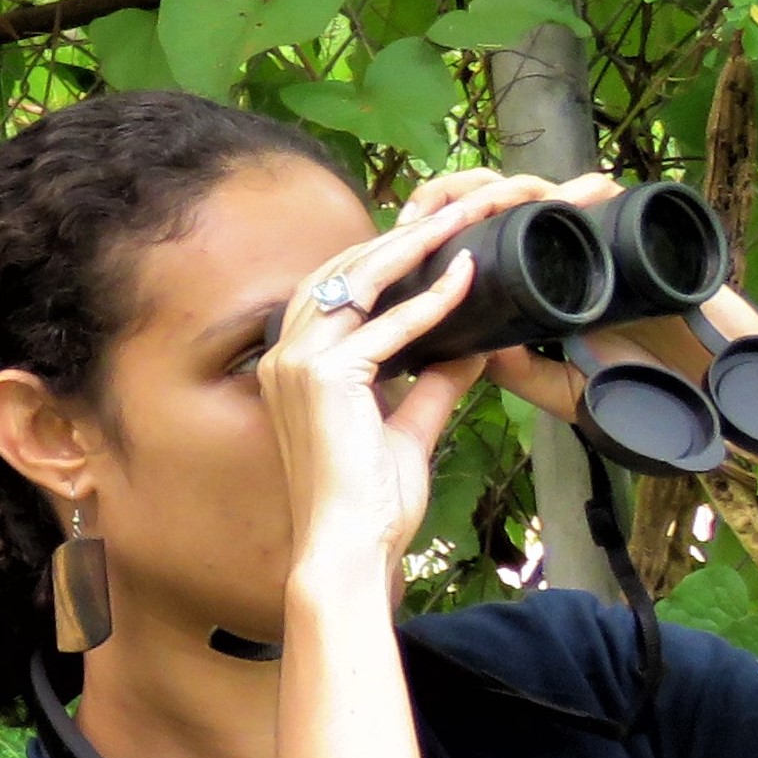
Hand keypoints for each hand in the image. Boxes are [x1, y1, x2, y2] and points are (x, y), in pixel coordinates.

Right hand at [258, 196, 493, 570]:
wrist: (349, 549)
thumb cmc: (368, 504)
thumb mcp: (407, 430)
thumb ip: (434, 383)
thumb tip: (473, 345)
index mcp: (293, 367)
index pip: (337, 290)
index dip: (385, 256)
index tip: (434, 236)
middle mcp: (284, 357)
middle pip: (343, 270)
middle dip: (403, 234)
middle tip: (457, 208)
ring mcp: (298, 364)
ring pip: (358, 280)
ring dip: (416, 245)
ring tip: (462, 219)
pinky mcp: (324, 378)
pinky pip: (387, 324)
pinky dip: (431, 300)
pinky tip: (466, 278)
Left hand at [399, 167, 631, 422]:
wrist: (726, 393)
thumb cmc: (654, 391)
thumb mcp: (570, 391)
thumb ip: (523, 374)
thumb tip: (470, 350)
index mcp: (542, 280)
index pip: (482, 235)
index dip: (437, 226)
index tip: (399, 239)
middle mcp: (568, 250)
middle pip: (503, 199)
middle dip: (457, 193)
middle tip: (421, 212)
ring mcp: (605, 238)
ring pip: (545, 190)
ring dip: (504, 187)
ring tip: (471, 201)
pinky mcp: (646, 233)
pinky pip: (607, 200)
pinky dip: (578, 193)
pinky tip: (546, 198)